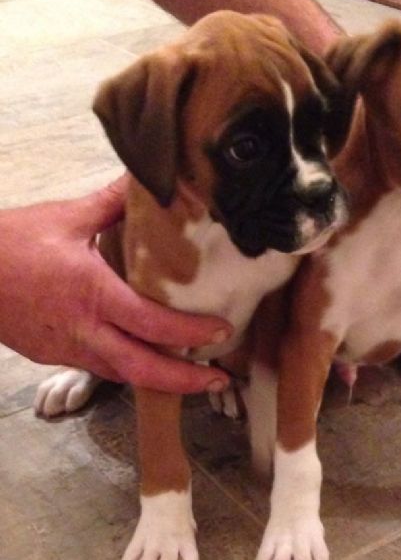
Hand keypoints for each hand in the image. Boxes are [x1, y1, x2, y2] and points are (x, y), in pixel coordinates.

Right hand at [0, 177, 231, 393]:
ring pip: (122, 376)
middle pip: (142, 370)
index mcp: (92, 292)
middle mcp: (83, 329)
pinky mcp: (52, 356)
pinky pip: (98, 369)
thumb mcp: (67, 217)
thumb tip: (147, 178)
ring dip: (158, 380)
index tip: (221, 333)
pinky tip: (145, 362)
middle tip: (218, 381)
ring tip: (192, 376)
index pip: (153, 322)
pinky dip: (128, 370)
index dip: (190, 333)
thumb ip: (114, 202)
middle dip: (185, 381)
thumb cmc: (11, 243)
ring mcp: (66, 349)